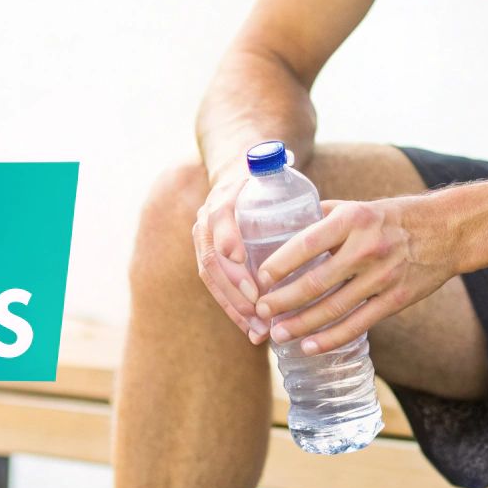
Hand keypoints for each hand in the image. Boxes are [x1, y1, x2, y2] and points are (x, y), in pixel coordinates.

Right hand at [191, 167, 266, 343]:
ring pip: (212, 279)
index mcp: (222, 196)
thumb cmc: (262, 175)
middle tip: (260, 307)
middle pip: (213, 258)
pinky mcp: (211, 260)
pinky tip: (251, 329)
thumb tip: (283, 158)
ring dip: (234, 306)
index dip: (227, 239)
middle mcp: (207, 221)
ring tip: (257, 328)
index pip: (219, 218)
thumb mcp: (267, 165)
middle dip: (235, 288)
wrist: (235, 178)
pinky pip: (217, 288)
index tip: (243, 262)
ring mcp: (205, 242)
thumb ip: (273, 162)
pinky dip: (233, 310)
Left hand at [252, 194, 454, 355]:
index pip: (306, 244)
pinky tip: (309, 347)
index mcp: (352, 220)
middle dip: (282, 301)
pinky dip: (331, 339)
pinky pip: (358, 324)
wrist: (446, 231)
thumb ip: (321, 217)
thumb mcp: (358, 207)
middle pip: (315, 282)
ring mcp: (382, 277)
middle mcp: (366, 249)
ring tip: (277, 334)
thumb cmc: (392, 218)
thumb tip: (279, 226)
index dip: (279, 264)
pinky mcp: (396, 300)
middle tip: (260, 311)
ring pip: (333, 308)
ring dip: (301, 325)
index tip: (259, 279)